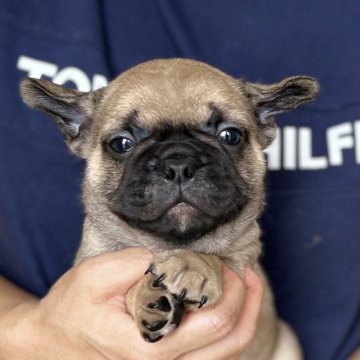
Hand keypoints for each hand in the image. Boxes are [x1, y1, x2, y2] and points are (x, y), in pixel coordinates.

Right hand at [0, 248, 262, 359]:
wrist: (51, 344)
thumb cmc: (73, 309)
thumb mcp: (97, 275)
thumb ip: (139, 263)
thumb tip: (177, 257)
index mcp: (150, 348)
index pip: (215, 322)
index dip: (232, 289)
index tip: (229, 263)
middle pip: (232, 342)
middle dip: (248, 301)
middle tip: (246, 271)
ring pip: (228, 354)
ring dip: (244, 316)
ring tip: (245, 285)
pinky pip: (213, 357)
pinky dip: (228, 331)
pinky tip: (225, 306)